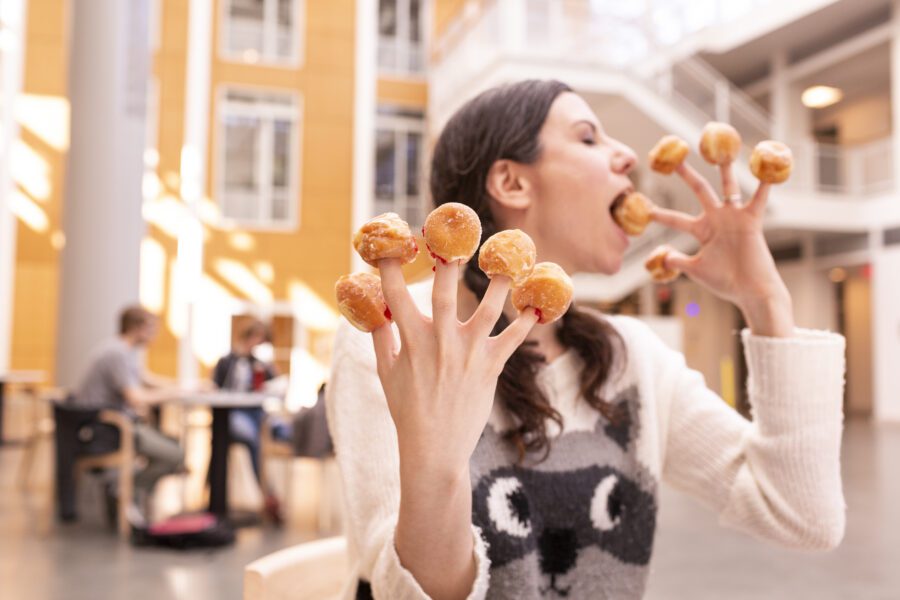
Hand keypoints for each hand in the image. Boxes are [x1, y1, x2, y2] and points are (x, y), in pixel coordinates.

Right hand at [372, 258, 537, 478]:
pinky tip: (536, 303)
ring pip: (489, 308)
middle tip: (454, 234)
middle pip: (446, 290)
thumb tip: (377, 312)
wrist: (434, 448)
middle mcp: (440, 340)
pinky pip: (514, 338)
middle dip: (449, 259)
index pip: (396, 293)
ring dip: (501, 281)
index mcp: (411, 339)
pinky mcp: (491, 367)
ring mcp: (468, 353)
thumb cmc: (407, 409)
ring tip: (510, 259)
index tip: (389, 244)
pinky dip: (527, 321)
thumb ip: (383, 339)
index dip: (390, 265)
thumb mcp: (387, 373)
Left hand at [651, 162, 793, 336]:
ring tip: (719, 149)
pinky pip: (760, 197)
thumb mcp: (696, 270)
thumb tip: (661, 256)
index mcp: (702, 230)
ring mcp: (735, 217)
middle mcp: (717, 218)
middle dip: (686, 174)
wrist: (751, 291)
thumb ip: (678, 261)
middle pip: (699, 190)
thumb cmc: (726, 282)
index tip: (644, 205)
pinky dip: (765, 182)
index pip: (675, 218)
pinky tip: (767, 164)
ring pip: (728, 186)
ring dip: (723, 168)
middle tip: (673, 157)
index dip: (660, 213)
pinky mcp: (752, 220)